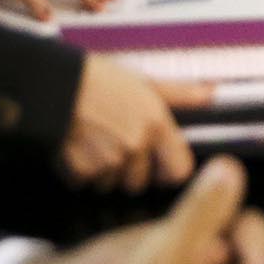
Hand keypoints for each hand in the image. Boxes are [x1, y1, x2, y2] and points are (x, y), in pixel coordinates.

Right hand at [63, 55, 210, 191]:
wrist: (52, 83)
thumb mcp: (143, 82)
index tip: (158, 164)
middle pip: (140, 182)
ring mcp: (107, 161)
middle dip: (128, 171)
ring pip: (110, 184)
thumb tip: (211, 94)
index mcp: (155, 124)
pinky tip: (76, 148)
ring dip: (102, 172)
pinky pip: (84, 183)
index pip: (179, 170)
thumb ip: (179, 94)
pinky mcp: (80, 171)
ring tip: (93, 142)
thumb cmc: (97, 79)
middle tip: (114, 144)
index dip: (168, 170)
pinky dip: (78, 171)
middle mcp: (135, 146)